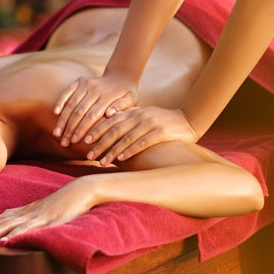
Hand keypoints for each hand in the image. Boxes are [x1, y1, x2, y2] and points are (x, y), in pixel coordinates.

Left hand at [0, 179, 96, 242]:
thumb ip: (34, 213)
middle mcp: (31, 212)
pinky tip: (6, 241)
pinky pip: (30, 229)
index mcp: (30, 210)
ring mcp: (39, 216)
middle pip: (4, 223)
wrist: (82, 189)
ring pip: (12, 226)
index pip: (6, 219)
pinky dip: (16, 234)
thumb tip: (21, 218)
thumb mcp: (48, 207)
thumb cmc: (68, 199)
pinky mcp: (48, 220)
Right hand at [53, 74, 137, 147]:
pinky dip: (61, 101)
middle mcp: (94, 89)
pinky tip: (55, 113)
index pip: (91, 116)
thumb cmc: (127, 94)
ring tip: (56, 134)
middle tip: (64, 143)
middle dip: (70, 128)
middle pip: (79, 111)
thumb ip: (122, 107)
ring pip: (71, 103)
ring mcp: (86, 83)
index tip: (75, 142)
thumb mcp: (131, 101)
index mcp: (107, 97)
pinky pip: (67, 91)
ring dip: (63, 120)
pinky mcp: (80, 81)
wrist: (121, 76)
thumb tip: (109, 114)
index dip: (82, 129)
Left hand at [84, 106, 198, 164]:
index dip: (96, 131)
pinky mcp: (159, 132)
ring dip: (112, 151)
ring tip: (101, 161)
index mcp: (133, 112)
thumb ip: (128, 117)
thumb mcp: (144, 115)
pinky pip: (141, 143)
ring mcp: (149, 123)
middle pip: (114, 130)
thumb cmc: (162, 121)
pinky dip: (129, 151)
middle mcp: (139, 116)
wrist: (188, 120)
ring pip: (125, 138)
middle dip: (100, 143)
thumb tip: (109, 119)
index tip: (85, 141)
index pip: (110, 121)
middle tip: (88, 154)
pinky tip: (120, 159)